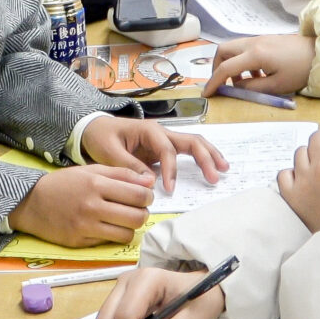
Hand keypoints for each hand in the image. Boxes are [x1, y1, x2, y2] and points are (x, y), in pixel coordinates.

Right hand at [10, 165, 156, 246]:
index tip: (145, 196)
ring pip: (126, 234)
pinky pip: (109, 242)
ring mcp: (85, 226)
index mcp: (96, 184)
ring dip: (130, 227)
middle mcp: (92, 206)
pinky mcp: (79, 242)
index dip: (148, 197)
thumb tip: (149, 182)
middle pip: (136, 217)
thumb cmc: (63, 183)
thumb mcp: (90, 170)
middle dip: (143, 213)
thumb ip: (121, 174)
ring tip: (123, 219)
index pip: (138, 194)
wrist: (31, 202)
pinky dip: (113, 235)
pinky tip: (107, 226)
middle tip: (137, 209)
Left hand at [81, 115, 228, 192]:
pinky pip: (187, 151)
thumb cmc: (101, 137)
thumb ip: (129, 166)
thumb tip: (150, 183)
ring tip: (224, 170)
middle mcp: (161, 132)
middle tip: (214, 177)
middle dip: (205, 158)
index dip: (171, 170)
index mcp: (149, 130)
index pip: (167, 150)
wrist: (95, 129)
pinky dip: (201, 158)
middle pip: (191, 141)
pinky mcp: (164, 148)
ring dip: (210, 155)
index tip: (168, 189)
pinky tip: (212, 167)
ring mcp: (165, 139)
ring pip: (194, 143)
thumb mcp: (109, 152)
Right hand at [203, 34, 316, 98]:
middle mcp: (253, 42)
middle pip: (223, 50)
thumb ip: (252, 88)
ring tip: (244, 82)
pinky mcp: (266, 39)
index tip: (207, 94)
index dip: (213, 82)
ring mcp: (260, 38)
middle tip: (222, 84)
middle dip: (217, 67)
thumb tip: (236, 87)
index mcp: (255, 55)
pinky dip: (242, 61)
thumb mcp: (277, 86)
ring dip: (231, 64)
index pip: (225, 68)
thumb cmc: (301, 71)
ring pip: (233, 47)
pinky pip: (245, 48)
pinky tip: (256, 74)